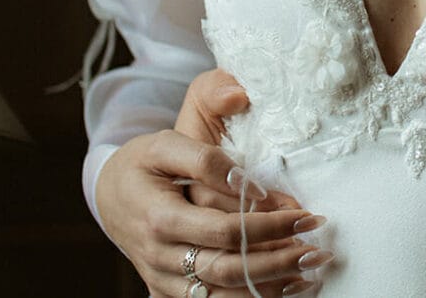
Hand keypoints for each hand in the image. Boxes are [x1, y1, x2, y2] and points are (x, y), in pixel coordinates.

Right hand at [95, 72, 331, 296]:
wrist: (107, 193)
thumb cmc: (142, 162)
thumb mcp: (165, 142)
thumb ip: (204, 154)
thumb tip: (243, 171)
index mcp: (161, 217)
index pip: (225, 230)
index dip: (268, 225)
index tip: (304, 213)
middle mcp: (162, 256)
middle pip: (228, 269)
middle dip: (279, 261)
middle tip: (318, 248)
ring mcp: (164, 279)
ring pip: (222, 297)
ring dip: (269, 288)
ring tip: (310, 273)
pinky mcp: (169, 292)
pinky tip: (282, 288)